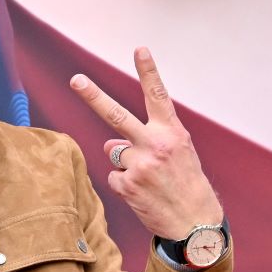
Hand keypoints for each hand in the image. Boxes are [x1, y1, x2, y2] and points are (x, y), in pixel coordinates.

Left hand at [69, 47, 221, 240]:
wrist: (195, 223)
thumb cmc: (186, 183)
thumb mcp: (177, 153)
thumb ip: (146, 139)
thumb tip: (109, 142)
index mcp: (172, 133)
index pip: (157, 96)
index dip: (148, 71)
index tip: (139, 49)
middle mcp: (155, 145)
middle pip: (117, 115)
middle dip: (93, 96)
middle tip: (75, 79)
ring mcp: (139, 165)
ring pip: (114, 151)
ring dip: (126, 162)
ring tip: (149, 178)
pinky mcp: (127, 185)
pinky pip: (114, 176)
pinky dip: (124, 183)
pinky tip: (143, 193)